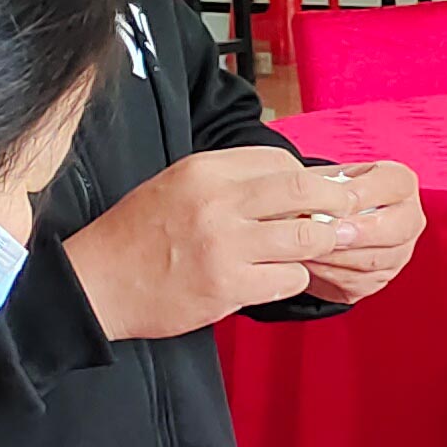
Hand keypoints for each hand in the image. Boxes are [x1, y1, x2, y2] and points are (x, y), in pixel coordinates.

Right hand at [62, 147, 356, 339]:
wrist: (97, 284)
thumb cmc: (138, 236)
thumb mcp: (176, 185)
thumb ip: (227, 181)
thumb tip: (288, 181)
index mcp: (204, 170)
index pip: (279, 160)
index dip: (307, 177)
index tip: (317, 192)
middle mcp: (217, 202)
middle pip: (304, 189)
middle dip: (337, 202)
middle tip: (349, 213)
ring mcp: (225, 245)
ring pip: (307, 235)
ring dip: (320, 244)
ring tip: (317, 250)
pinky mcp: (229, 286)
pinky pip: (290, 278)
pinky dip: (294, 279)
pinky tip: (278, 279)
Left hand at [293, 159, 423, 305]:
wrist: (316, 223)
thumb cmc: (322, 194)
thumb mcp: (321, 177)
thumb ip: (320, 182)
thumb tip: (311, 193)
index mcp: (400, 183)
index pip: (395, 185)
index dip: (363, 195)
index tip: (332, 202)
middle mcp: (408, 218)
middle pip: (398, 230)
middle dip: (359, 233)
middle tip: (328, 233)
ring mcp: (398, 253)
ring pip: (376, 260)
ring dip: (338, 256)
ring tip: (308, 248)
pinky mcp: (379, 279)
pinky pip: (359, 282)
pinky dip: (330, 274)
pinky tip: (310, 263)